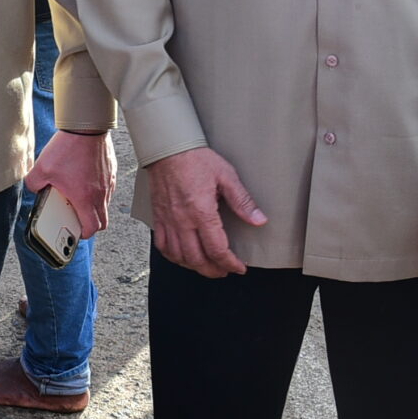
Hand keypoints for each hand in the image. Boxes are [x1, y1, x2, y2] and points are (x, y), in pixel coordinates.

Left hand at [26, 130, 115, 235]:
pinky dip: (99, 190)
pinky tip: (85, 179)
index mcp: (85, 198)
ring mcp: (109, 182)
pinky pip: (108, 188)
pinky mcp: (111, 171)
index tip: (75, 230)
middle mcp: (101, 193)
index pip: (91, 228)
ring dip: (95, 206)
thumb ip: (34, 183)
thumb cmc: (68, 147)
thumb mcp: (41, 168)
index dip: (83, 234)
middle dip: (91, 224)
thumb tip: (35, 188)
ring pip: (106, 204)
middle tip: (78, 218)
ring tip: (79, 197)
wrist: (86, 126)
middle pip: (103, 221)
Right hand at [144, 146, 264, 276]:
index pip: (217, 249)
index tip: (239, 267)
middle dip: (214, 270)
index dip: (230, 263)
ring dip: (195, 267)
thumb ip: (242, 201)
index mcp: (201, 212)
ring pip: (179, 256)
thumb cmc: (195, 158)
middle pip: (197, 259)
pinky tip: (183, 256)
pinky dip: (173, 256)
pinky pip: (162, 245)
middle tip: (225, 271)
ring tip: (207, 266)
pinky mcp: (158, 217)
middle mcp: (183, 220)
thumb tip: (259, 219)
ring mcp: (168, 220)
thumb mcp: (226, 176)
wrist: (168, 148)